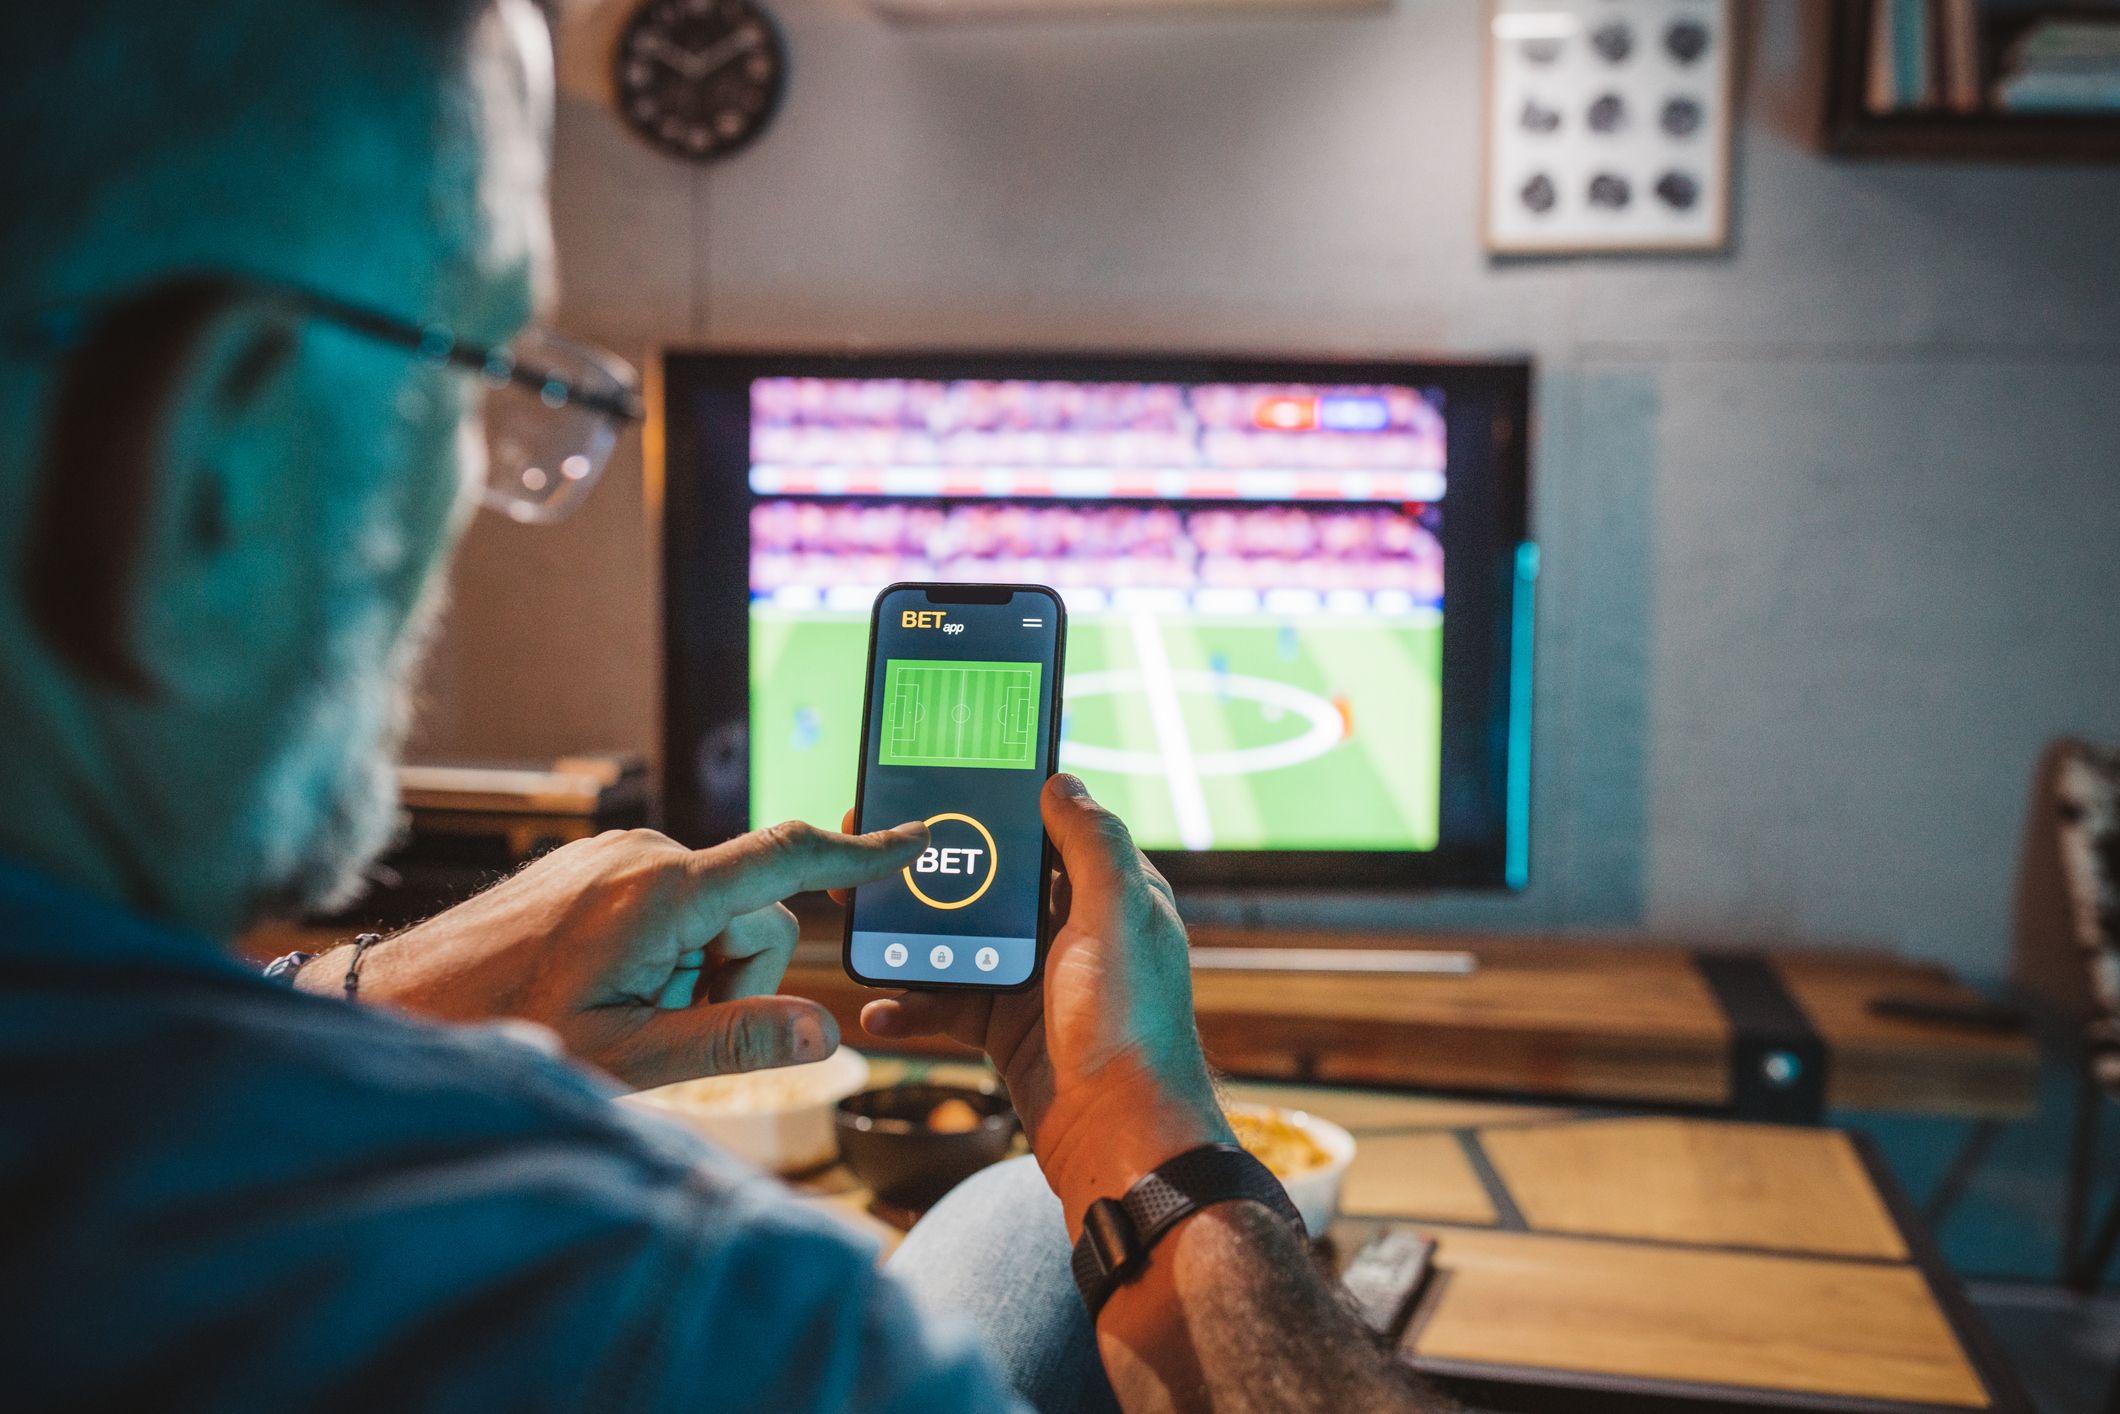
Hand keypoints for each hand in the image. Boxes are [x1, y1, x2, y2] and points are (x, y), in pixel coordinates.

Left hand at [300, 820, 926, 1088]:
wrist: (404, 1000)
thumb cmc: (507, 1032)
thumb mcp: (630, 1059)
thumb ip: (735, 1041)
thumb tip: (826, 1032)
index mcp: (664, 892)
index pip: (789, 860)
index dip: (861, 856)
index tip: (918, 839)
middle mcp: (648, 854)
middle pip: (758, 914)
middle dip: (737, 978)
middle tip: (663, 1028)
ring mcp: (621, 852)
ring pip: (718, 914)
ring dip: (697, 970)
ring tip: (624, 1011)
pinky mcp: (602, 861)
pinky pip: (676, 902)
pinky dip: (667, 951)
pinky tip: (609, 987)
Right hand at [847, 777, 1230, 1232]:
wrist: (1120, 1141)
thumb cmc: (1128, 1026)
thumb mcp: (1117, 915)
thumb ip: (1091, 844)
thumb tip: (1061, 781)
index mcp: (1111, 895)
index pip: (1050, 831)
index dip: (998, 807)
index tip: (939, 786)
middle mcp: (1078, 932)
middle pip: (994, 883)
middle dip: (935, 869)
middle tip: (870, 851)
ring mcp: (1041, 982)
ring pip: (962, 941)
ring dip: (911, 936)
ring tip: (858, 922)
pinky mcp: (1011, 1029)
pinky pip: (950, 1003)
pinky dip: (913, 1005)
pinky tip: (880, 1010)